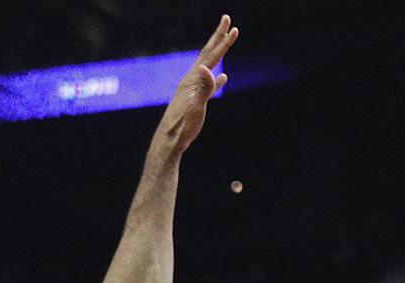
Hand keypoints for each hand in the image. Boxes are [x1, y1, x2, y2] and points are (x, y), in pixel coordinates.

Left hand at [156, 15, 238, 154]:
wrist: (170, 140)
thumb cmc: (182, 126)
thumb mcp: (196, 106)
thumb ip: (203, 87)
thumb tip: (206, 68)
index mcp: (193, 79)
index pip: (211, 55)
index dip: (223, 41)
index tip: (234, 26)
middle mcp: (192, 79)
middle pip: (208, 53)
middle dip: (218, 36)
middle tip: (227, 19)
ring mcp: (193, 89)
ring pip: (209, 65)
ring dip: (219, 53)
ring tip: (225, 42)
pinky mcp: (196, 100)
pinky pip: (209, 84)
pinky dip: (217, 78)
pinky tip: (224, 77)